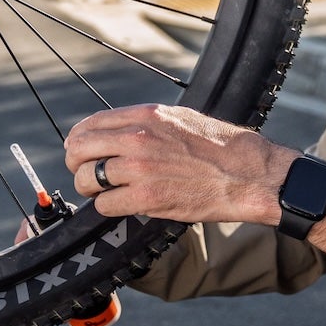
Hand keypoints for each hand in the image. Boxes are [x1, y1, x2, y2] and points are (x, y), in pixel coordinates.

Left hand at [64, 104, 290, 224]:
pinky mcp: (147, 198)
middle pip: (78, 150)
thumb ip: (146, 124)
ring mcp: (140, 169)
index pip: (89, 125)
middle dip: (77, 166)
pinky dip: (109, 208)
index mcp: (146, 116)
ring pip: (86, 180)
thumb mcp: (181, 119)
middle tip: (87, 176)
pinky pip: (105, 205)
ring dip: (91, 190)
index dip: (79, 142)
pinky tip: (123, 206)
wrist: (248, 175)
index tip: (82, 153)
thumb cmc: (221, 148)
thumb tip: (119, 134)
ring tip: (105, 194)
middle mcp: (137, 138)